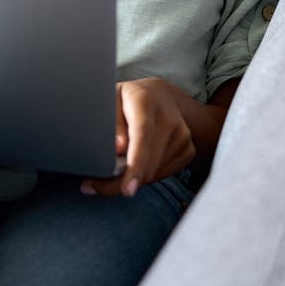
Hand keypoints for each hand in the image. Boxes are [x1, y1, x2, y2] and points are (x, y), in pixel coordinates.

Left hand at [81, 77, 195, 197]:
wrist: (161, 97)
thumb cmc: (129, 100)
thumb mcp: (111, 100)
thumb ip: (112, 123)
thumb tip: (118, 149)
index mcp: (145, 102)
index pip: (142, 136)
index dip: (135, 164)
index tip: (127, 189)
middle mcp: (169, 118)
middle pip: (147, 164)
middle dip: (119, 182)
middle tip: (96, 184)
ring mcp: (182, 136)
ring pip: (153, 174)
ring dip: (133, 178)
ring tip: (120, 163)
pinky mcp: (188, 150)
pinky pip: (163, 175)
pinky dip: (146, 176)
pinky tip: (140, 160)